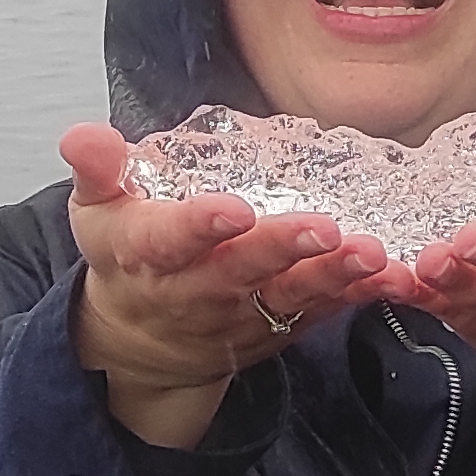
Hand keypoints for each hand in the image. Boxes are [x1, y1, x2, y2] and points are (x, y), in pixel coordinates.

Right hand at [61, 123, 389, 447]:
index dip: (199, 227)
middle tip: (324, 228)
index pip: (169, 240)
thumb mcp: (96, 211)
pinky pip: (320, 313)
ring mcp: (241, 314)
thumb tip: (83, 135)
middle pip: (239, 272)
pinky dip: (356, 297)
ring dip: (331, 277)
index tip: (232, 209)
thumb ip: (96, 170)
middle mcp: (195, 290)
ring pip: (288, 296)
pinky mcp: (279, 326)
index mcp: (147, 255)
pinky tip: (392, 276)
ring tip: (370, 254)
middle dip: (281, 252)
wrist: (141, 340)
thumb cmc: (126, 258)